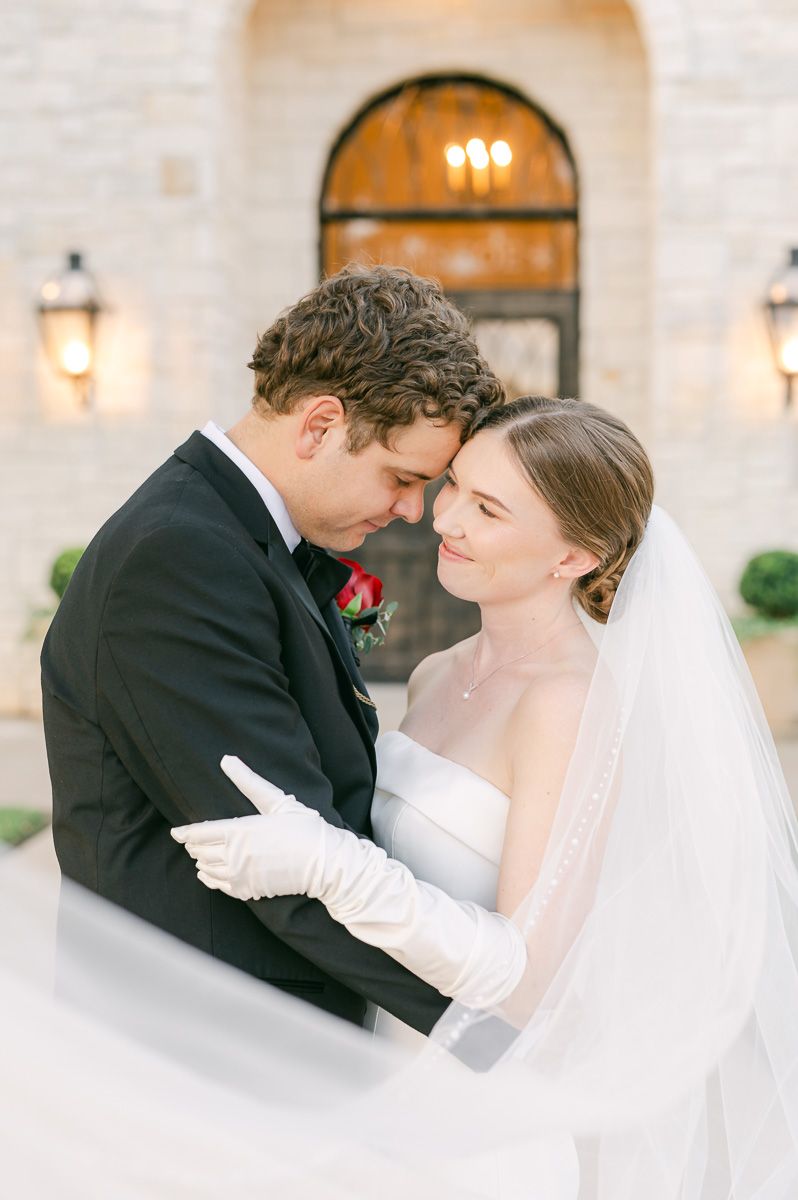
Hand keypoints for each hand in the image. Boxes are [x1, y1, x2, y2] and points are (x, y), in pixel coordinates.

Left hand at [170, 756, 326, 900]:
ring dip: (202, 860)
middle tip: (194, 839)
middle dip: (194, 844)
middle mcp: (234, 856)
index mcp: (239, 831)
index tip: (176, 832)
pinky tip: (209, 873)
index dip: (184, 833)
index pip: (199, 833)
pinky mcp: (247, 891)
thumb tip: (227, 760)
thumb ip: (249, 781)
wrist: (324, 864)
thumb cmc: (304, 829)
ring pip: (206, 869)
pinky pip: (218, 886)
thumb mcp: (277, 801)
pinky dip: (209, 878)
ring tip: (203, 853)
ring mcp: (239, 876)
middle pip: (199, 851)